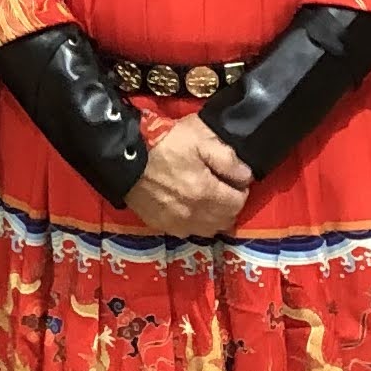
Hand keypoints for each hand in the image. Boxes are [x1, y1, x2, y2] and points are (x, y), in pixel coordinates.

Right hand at [128, 114, 252, 239]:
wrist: (123, 156)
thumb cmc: (163, 143)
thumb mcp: (199, 139)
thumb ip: (228, 159)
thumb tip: (246, 177)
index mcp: (206, 192)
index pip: (238, 202)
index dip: (240, 189)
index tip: (233, 178)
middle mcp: (194, 214)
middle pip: (225, 220)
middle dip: (229, 205)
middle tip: (223, 188)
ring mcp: (176, 222)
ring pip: (208, 230)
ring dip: (214, 217)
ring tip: (208, 199)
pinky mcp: (161, 224)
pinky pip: (187, 232)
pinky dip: (194, 222)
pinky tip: (189, 207)